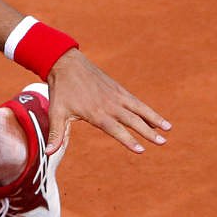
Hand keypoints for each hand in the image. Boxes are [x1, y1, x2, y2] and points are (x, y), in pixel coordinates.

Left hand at [46, 50, 170, 154]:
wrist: (66, 64)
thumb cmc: (61, 91)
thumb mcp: (56, 113)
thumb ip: (56, 134)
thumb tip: (48, 153)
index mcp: (96, 112)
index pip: (115, 129)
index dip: (128, 140)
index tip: (141, 149)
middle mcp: (109, 104)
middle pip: (132, 120)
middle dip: (148, 132)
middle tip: (162, 143)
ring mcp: (116, 95)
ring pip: (139, 109)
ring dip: (154, 119)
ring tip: (168, 129)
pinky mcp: (118, 89)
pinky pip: (136, 101)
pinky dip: (146, 109)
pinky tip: (155, 118)